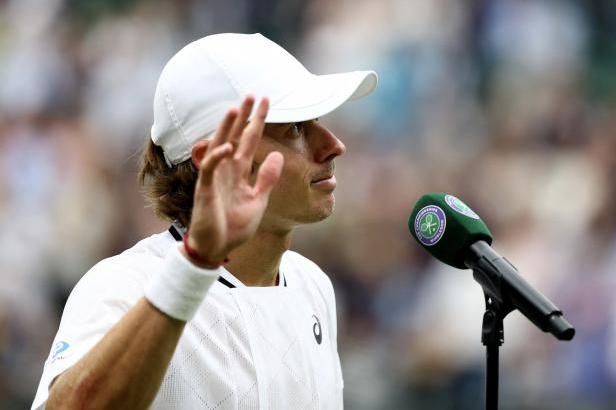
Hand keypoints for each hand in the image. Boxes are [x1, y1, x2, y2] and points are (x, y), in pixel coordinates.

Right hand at [185, 96, 283, 265]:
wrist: (218, 249)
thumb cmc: (234, 226)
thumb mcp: (258, 200)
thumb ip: (267, 179)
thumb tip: (278, 155)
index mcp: (239, 172)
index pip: (249, 141)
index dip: (257, 122)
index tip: (266, 103)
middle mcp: (226, 170)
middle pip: (234, 137)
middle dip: (243, 116)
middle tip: (251, 94)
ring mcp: (214, 178)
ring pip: (219, 146)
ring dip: (227, 128)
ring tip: (235, 108)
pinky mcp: (205, 190)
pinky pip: (210, 169)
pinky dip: (218, 157)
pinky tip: (229, 146)